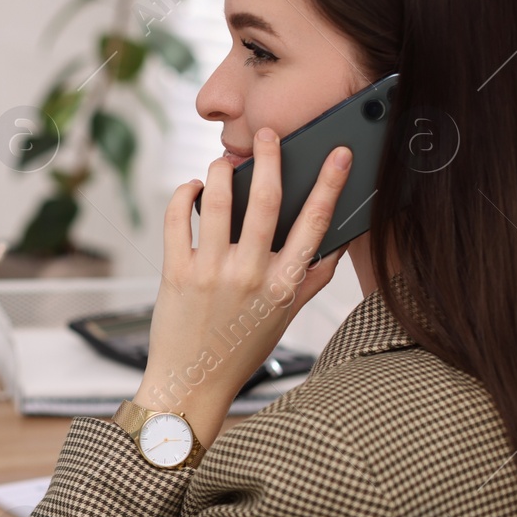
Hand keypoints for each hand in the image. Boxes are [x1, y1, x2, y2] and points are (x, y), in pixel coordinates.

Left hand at [134, 126, 353, 450]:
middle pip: (268, 201)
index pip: (316, 224)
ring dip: (221, 171)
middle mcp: (251, 275)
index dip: (331, 184)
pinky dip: (184, 194)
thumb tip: (337, 241)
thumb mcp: (285, 317)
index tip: (339, 154)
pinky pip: (178, 217)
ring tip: (224, 162)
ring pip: (219, 200)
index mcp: (284, 285)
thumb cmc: (239, 349)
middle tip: (267, 133)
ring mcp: (211, 272)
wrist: (192, 384)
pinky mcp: (176, 272)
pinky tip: (192, 190)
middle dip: (270, 157)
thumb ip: (311, 279)